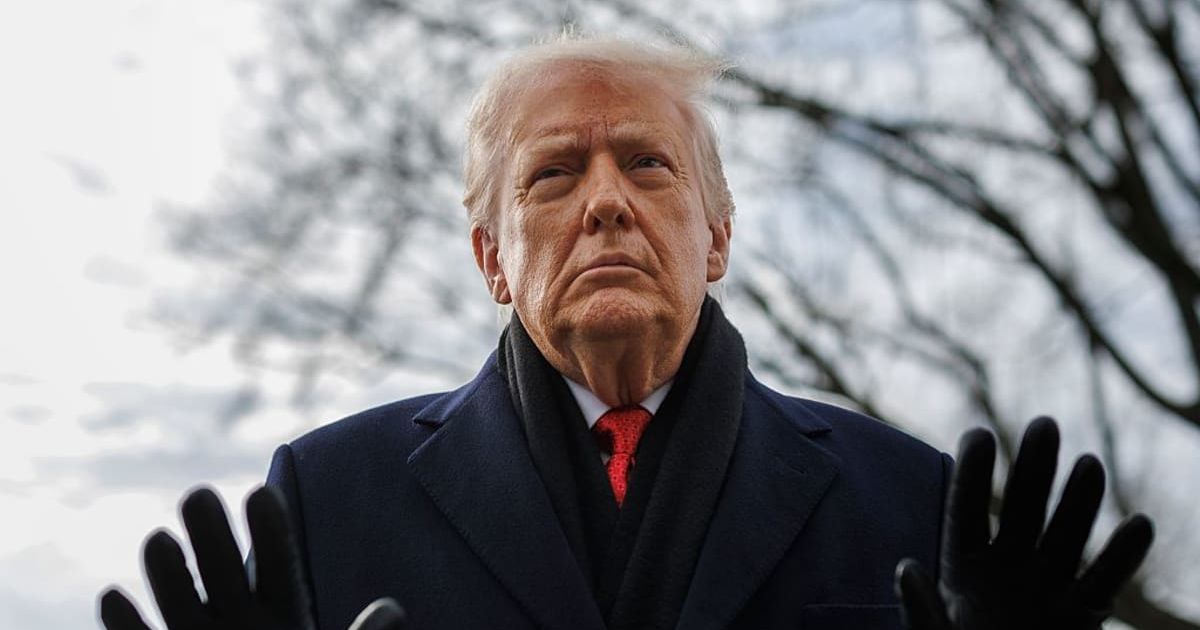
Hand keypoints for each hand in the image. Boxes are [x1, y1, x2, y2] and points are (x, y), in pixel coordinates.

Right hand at [98, 486, 405, 629]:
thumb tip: (392, 609)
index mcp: (285, 613)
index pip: (278, 564)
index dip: (270, 531)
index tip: (259, 493)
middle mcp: (239, 620)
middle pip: (224, 569)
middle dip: (211, 534)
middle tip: (197, 495)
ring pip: (180, 598)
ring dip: (167, 571)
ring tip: (160, 539)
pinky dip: (126, 623)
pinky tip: (116, 597)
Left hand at [895, 417, 1153, 629]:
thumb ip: (921, 610)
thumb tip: (906, 568)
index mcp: (961, 569)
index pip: (967, 511)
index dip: (974, 474)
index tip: (980, 435)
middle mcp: (1006, 569)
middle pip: (1022, 509)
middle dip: (1034, 469)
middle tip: (1045, 424)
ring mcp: (1045, 588)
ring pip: (1066, 535)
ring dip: (1078, 500)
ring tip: (1088, 463)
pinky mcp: (1079, 616)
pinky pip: (1103, 580)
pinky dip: (1122, 556)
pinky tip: (1137, 524)